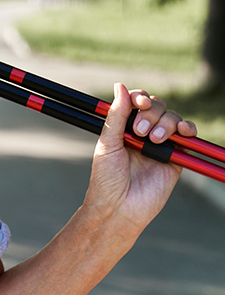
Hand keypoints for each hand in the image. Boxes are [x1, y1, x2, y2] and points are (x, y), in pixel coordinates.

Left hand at [82, 83, 196, 234]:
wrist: (118, 208)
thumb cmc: (106, 179)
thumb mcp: (107, 144)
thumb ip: (116, 116)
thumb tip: (120, 86)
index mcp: (123, 127)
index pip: (136, 102)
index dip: (140, 97)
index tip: (139, 103)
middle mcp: (141, 133)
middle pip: (156, 107)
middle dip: (151, 113)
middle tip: (139, 132)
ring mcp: (159, 144)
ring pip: (171, 118)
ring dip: (166, 122)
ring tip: (154, 139)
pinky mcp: (174, 158)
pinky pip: (187, 138)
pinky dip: (188, 129)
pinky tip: (183, 132)